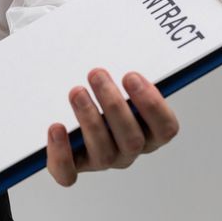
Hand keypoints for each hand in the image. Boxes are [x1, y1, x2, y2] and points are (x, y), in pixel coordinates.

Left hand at [46, 68, 178, 186]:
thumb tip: (120, 46)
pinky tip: (56, 128)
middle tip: (96, 74)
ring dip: (89, 119)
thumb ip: (124, 76)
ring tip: (76, 92)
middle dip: (113, 104)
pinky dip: (61, 153)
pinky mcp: (74, 167)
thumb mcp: (117, 81)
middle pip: (131, 139)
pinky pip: (68, 173)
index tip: (131, 76)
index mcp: (149, 133)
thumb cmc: (101, 92)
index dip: (152, 104)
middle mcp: (128, 151)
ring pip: (103, 152)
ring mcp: (102, 161)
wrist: (69, 110)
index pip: (166, 129)